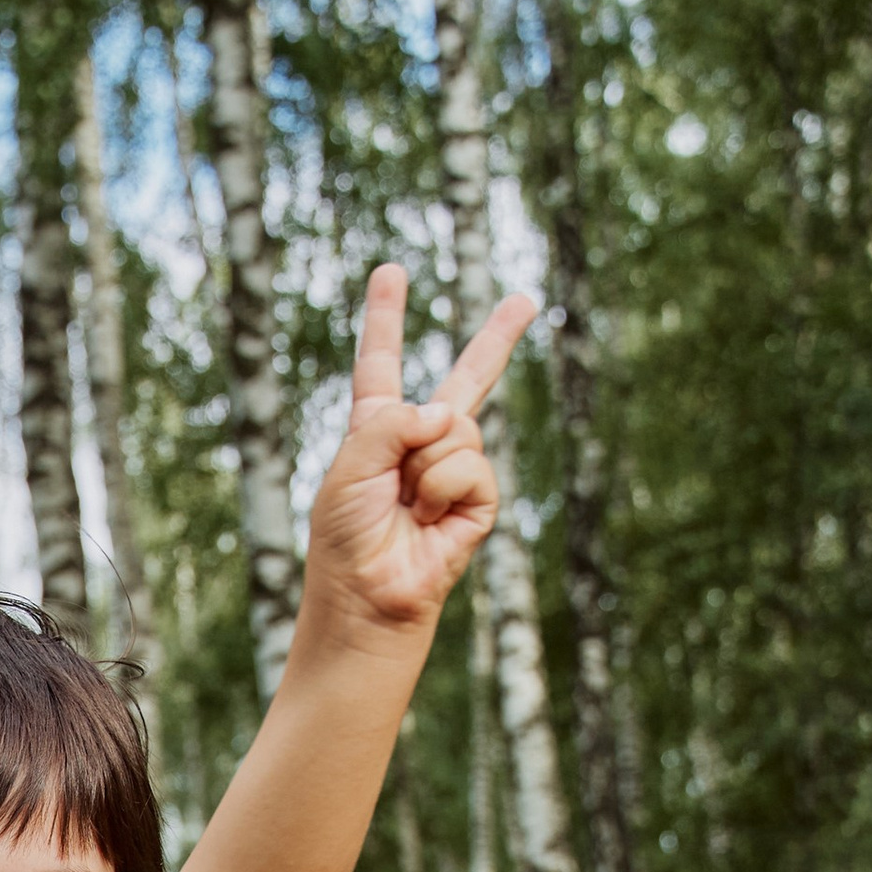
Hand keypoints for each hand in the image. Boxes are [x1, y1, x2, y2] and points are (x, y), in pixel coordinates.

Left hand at [298, 265, 536, 651]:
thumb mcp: (350, 466)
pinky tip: (428, 520)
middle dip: (496, 339)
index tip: (391, 272)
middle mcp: (418, 444)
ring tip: (406, 507)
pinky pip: (472, 465)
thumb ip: (391, 422)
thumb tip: (449, 413)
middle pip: (465, 380)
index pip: (380, 364)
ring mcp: (452, 471)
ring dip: (425, 467)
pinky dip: (444, 489)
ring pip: (459, 429)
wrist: (368, 599)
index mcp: (375, 430)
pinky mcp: (478, 500)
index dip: (385, 318)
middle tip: (526, 300)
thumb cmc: (345, 540)